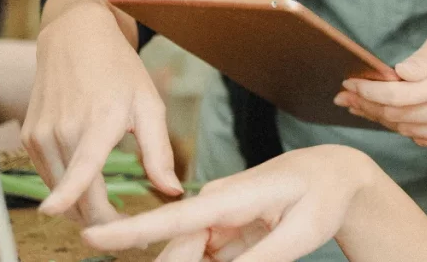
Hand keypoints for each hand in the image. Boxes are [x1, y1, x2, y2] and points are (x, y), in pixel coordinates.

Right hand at [22, 0, 182, 223]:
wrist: (76, 38)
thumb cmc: (120, 71)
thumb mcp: (150, 105)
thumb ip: (158, 152)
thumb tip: (172, 191)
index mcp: (100, 121)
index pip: (80, 165)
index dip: (67, 194)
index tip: (54, 213)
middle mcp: (64, 129)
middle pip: (75, 196)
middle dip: (101, 219)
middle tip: (127, 222)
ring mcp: (41, 134)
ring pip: (59, 191)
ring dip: (82, 207)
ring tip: (111, 208)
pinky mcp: (29, 137)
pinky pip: (48, 175)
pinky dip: (66, 188)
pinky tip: (86, 184)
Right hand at [82, 146, 376, 261]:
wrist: (334, 173)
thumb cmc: (322, 197)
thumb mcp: (300, 233)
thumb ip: (258, 259)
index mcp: (234, 196)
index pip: (174, 218)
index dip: (132, 231)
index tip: (91, 237)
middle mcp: (216, 203)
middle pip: (180, 251)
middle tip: (249, 244)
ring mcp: (217, 214)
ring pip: (190, 257)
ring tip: (259, 236)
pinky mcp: (223, 225)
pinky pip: (206, 257)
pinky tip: (252, 245)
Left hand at [334, 30, 426, 153]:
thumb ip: (423, 56)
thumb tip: (398, 73)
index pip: (398, 95)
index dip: (369, 91)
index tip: (349, 84)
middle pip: (398, 116)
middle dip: (367, 105)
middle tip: (345, 97)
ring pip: (407, 131)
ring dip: (381, 118)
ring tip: (361, 106)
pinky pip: (422, 140)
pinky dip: (404, 128)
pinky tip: (391, 115)